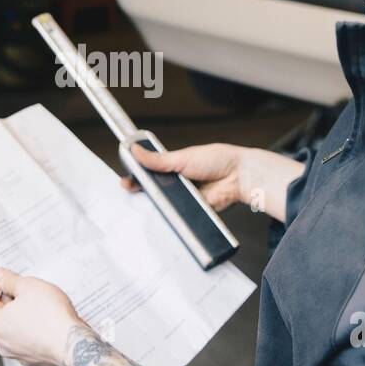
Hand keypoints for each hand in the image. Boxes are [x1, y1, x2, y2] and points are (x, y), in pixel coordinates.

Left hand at [0, 266, 86, 365]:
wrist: (74, 344)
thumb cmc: (50, 316)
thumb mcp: (27, 287)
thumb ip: (8, 280)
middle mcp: (1, 342)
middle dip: (8, 295)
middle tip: (19, 280)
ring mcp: (18, 352)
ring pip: (15, 324)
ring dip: (22, 310)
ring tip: (37, 297)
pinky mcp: (34, 356)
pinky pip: (29, 335)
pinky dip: (33, 324)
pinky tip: (45, 314)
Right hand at [119, 142, 248, 210]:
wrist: (238, 175)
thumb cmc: (217, 160)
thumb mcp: (182, 157)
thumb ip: (157, 159)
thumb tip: (135, 150)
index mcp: (174, 167)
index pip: (150, 173)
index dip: (137, 178)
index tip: (126, 181)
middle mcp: (178, 184)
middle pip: (155, 191)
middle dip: (144, 192)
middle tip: (133, 190)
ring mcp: (185, 198)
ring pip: (166, 205)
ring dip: (159, 204)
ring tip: (152, 199)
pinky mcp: (193, 211)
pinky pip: (180, 216)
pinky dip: (174, 215)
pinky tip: (167, 212)